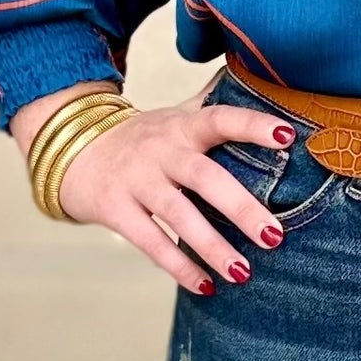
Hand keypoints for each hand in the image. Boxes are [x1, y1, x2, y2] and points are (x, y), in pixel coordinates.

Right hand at [9, 80, 295, 294]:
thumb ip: (214, 104)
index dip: (253, 124)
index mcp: (183, 126)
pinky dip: (179, 266)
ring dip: (212, 246)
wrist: (72, 148)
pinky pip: (150, 242)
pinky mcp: (115, 209)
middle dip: (241, 207)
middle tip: (275, 236)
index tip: (288, 136)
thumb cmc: (143, 138)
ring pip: (178, 215)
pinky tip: (207, 286)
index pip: (221, 119)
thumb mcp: (176, 115)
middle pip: (204, 176)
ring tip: (244, 272)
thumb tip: (258, 74)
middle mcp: (161, 151)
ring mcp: (136, 181)